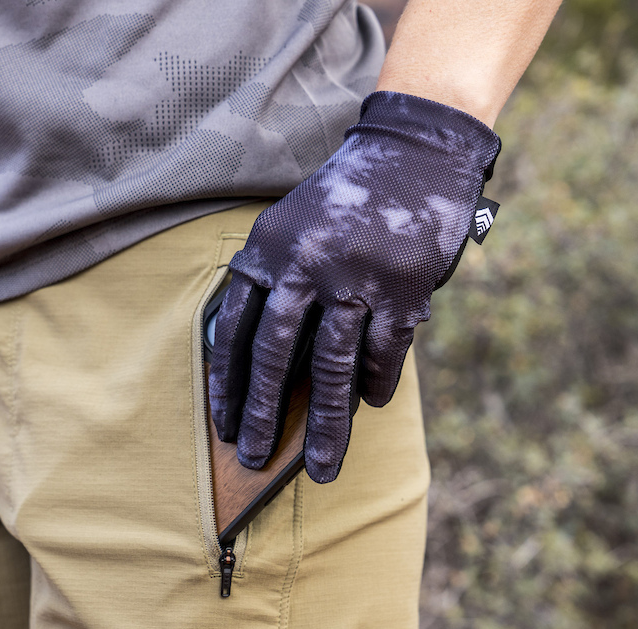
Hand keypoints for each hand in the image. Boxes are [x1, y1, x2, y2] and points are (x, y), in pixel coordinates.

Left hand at [208, 91, 500, 482]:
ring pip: (334, 367)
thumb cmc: (343, 197)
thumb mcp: (288, 225)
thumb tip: (249, 358)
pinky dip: (377, 385)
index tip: (225, 426)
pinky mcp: (403, 287)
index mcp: (268, 250)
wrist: (412, 150)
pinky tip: (370, 406)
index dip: (230, 384)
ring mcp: (356, 277)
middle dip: (266, 415)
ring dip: (328, 424)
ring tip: (323, 469)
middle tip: (255, 460)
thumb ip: (268, 279)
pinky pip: (385, 352)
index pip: (237, 330)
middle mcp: (306, 264)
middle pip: (278, 356)